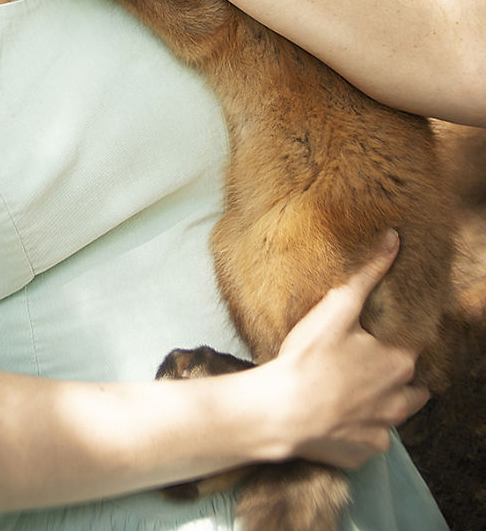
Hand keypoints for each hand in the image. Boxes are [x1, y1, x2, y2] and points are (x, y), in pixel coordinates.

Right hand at [261, 231, 428, 469]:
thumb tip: (394, 239)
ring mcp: (383, 431)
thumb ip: (368, 274)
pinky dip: (358, 427)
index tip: (373, 337)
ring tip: (349, 388)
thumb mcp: (337, 308)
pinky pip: (370, 438)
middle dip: (392, 375)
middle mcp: (400, 401)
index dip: (393, 340)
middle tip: (360, 362)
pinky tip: (336, 412)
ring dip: (379, 403)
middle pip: (410, 386)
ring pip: (392, 414)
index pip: (412, 348)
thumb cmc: (308, 358)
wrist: (280, 412)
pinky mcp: (364, 453)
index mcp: (399, 364)